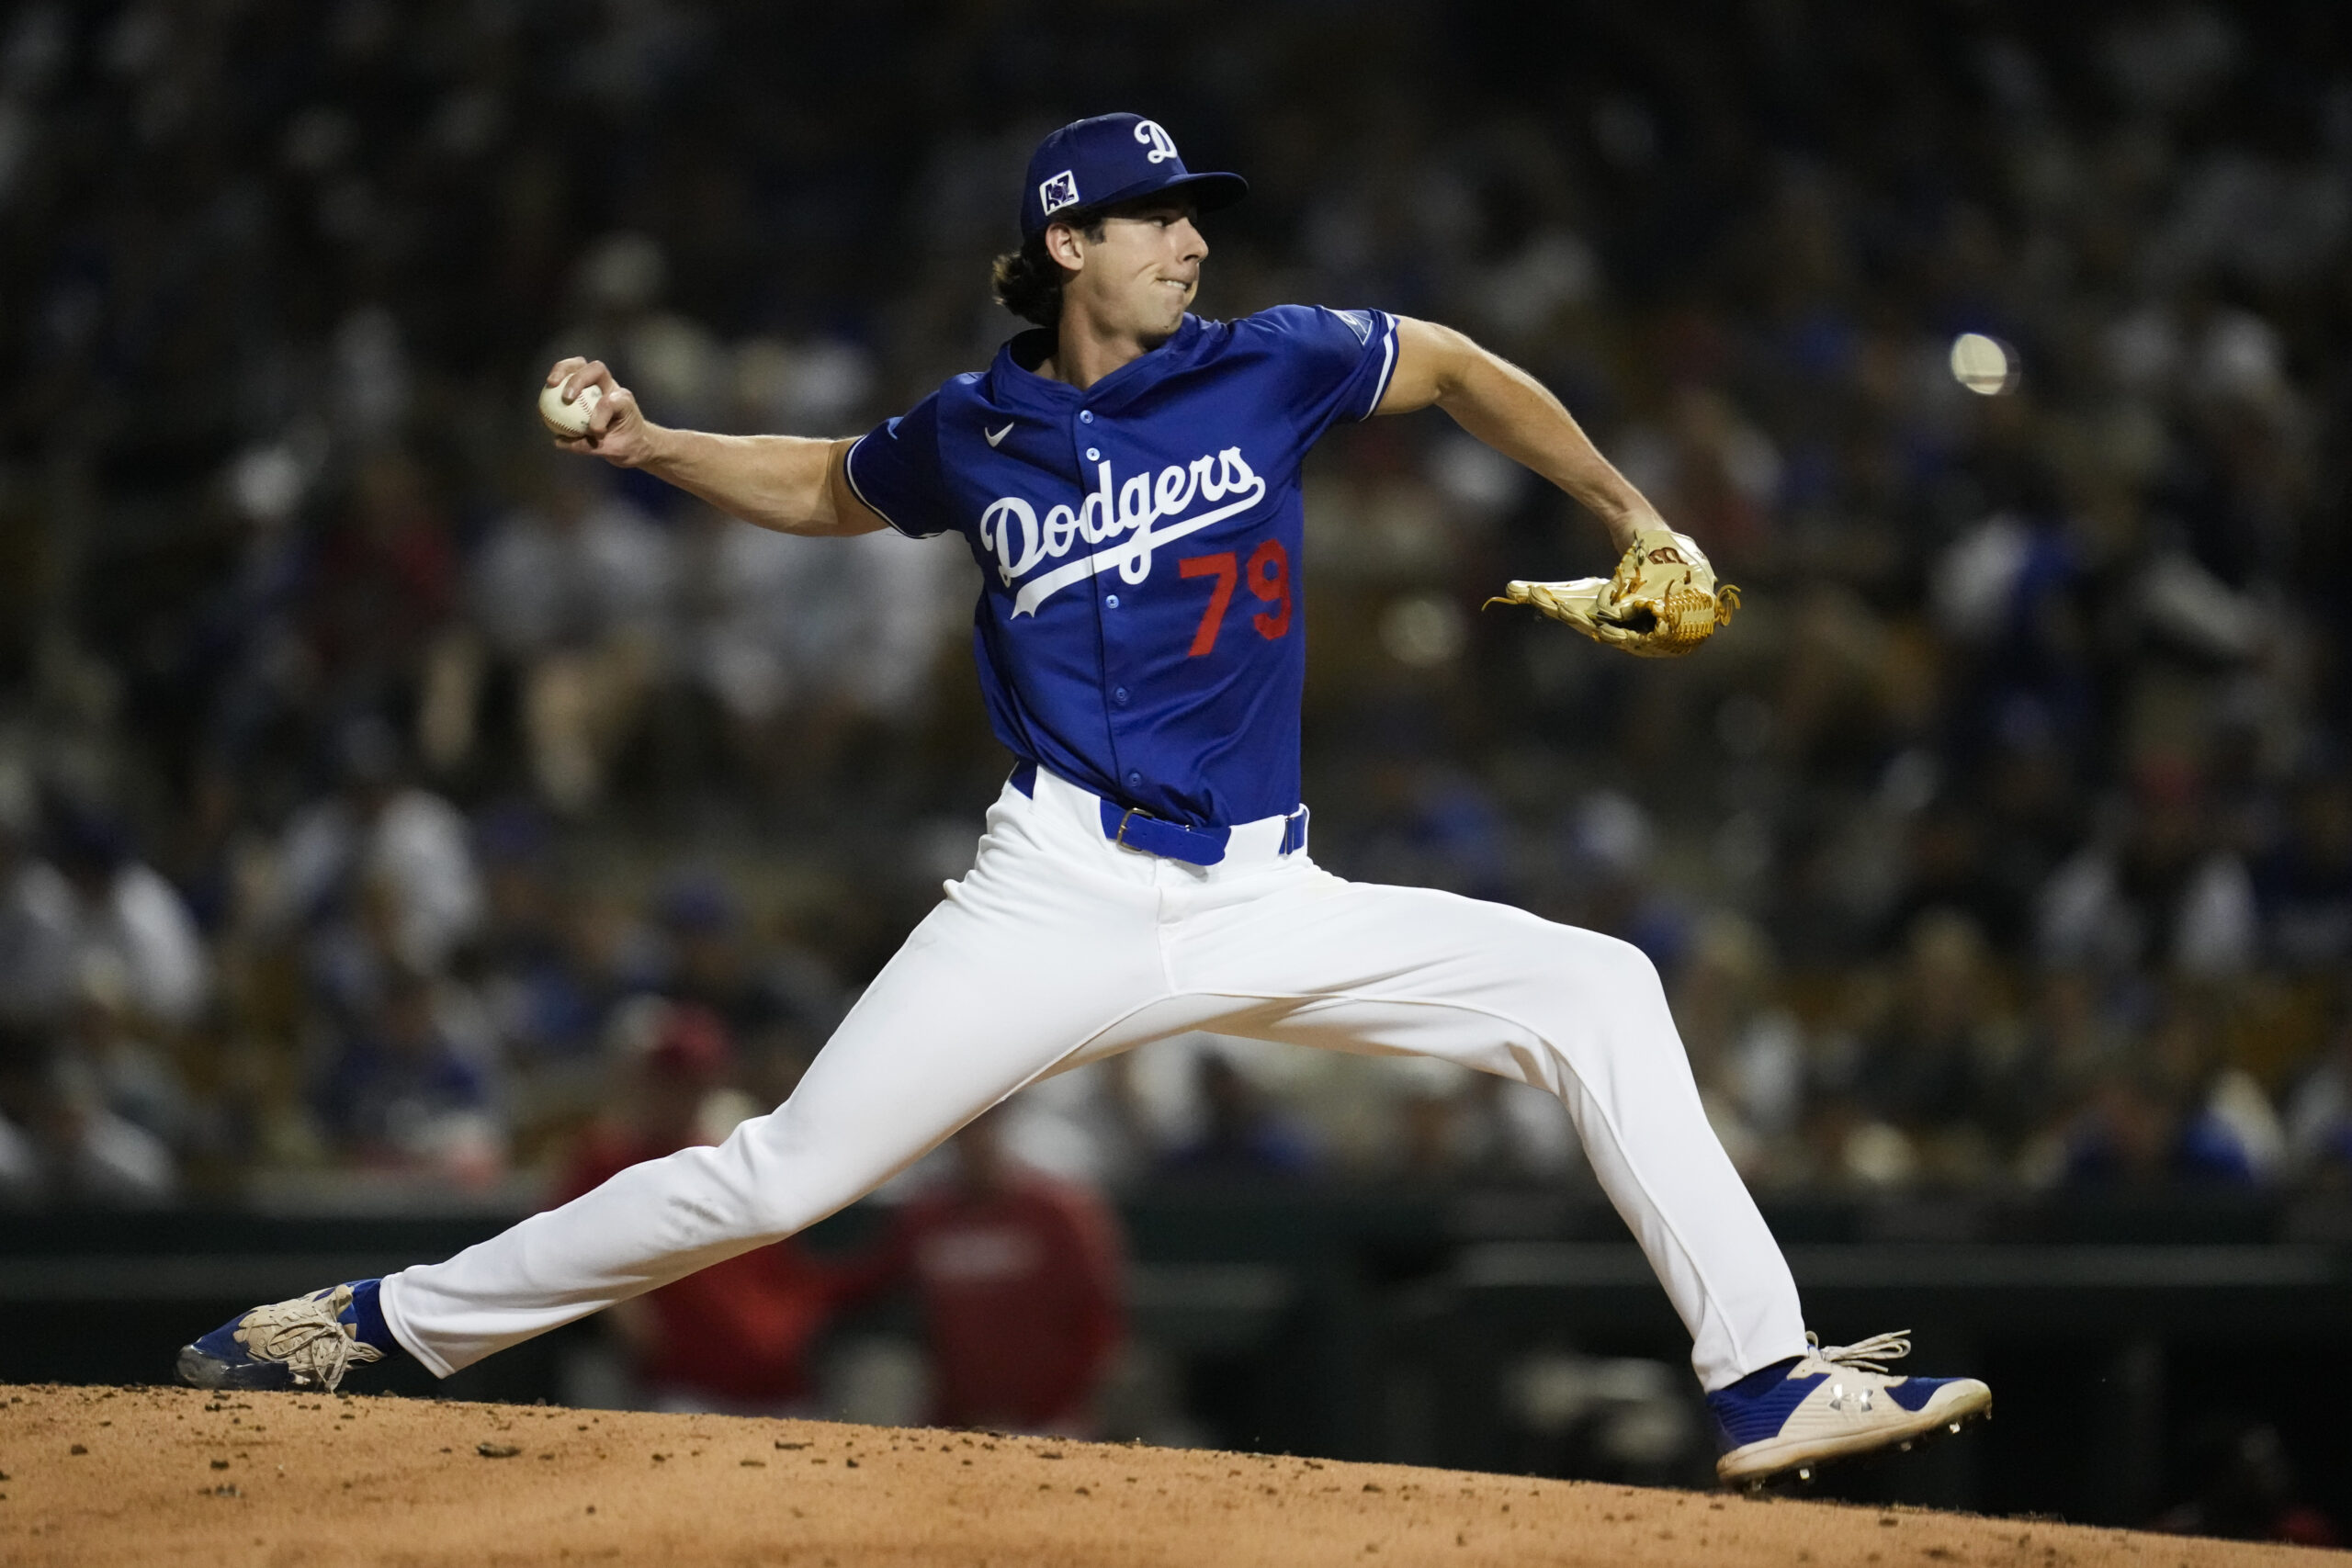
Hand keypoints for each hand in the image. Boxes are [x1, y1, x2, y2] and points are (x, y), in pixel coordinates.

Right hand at [544, 357, 660, 467]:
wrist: (634, 442)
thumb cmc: (627, 445)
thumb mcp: (613, 450)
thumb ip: (588, 446)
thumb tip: (560, 441)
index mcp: (623, 401)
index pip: (610, 401)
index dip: (600, 416)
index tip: (596, 433)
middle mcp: (611, 387)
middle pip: (596, 369)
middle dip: (579, 379)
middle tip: (566, 397)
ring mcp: (597, 384)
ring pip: (580, 365)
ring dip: (563, 370)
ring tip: (550, 383)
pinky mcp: (584, 387)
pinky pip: (567, 378)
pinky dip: (555, 382)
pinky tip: (543, 398)